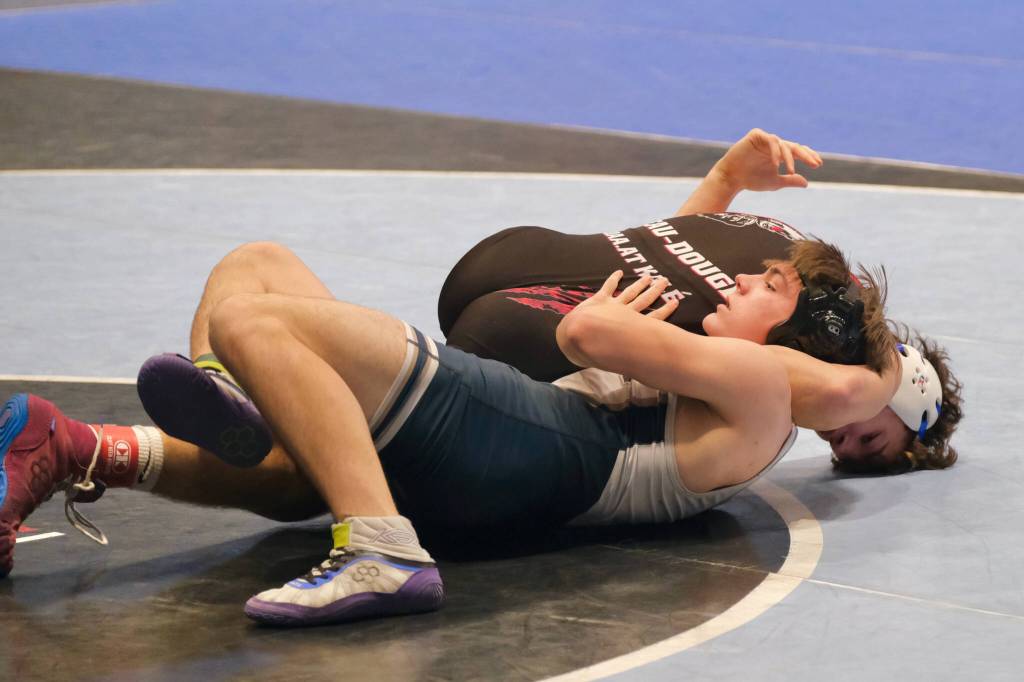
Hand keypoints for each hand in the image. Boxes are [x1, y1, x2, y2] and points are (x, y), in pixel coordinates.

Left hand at [558, 272, 678, 366]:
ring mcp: (612, 305)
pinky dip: (613, 279)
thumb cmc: (594, 350)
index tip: (675, 302)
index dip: (665, 310)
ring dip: (639, 284)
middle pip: (644, 300)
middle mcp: (625, 313)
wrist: (578, 335)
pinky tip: (619, 272)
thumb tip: (640, 375)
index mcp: (631, 327)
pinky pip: (608, 287)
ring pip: (630, 292)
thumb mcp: (615, 357)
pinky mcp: (599, 299)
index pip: (653, 318)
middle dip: (655, 291)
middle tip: (665, 281)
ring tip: (650, 277)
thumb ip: (628, 362)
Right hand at [712, 128, 822, 192]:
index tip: (818, 165)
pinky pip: (770, 140)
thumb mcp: (774, 182)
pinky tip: (777, 163)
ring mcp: (765, 139)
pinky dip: (775, 151)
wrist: (731, 179)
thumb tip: (806, 183)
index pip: (797, 151)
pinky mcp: (755, 135)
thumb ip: (789, 180)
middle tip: (815, 164)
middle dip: (805, 155)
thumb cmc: (750, 180)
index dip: (808, 156)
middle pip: (794, 146)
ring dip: (789, 158)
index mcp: (779, 153)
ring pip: (783, 144)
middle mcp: (774, 144)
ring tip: (791, 171)